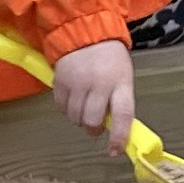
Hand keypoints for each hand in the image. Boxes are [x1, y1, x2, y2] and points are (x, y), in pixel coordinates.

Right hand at [50, 39, 137, 157]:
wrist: (85, 31)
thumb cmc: (109, 57)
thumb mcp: (123, 77)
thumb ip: (119, 101)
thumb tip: (115, 128)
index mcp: (120, 82)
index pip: (123, 115)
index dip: (119, 136)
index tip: (115, 150)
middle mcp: (99, 83)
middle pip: (92, 120)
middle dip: (93, 128)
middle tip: (95, 125)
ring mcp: (77, 82)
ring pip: (75, 117)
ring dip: (79, 119)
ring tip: (84, 107)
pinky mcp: (60, 81)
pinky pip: (61, 107)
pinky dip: (67, 109)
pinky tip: (73, 99)